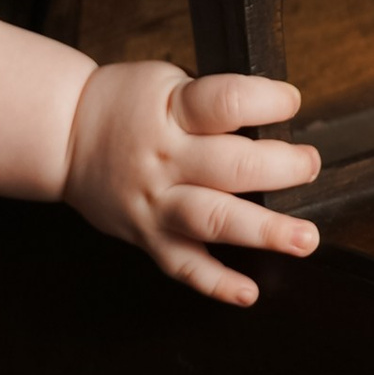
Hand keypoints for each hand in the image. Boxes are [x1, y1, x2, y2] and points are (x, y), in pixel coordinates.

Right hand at [63, 57, 319, 304]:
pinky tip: (248, 292)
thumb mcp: (167, 82)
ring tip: (303, 239)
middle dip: (282, 169)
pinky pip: (184, 266)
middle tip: (309, 167)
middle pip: (231, 165)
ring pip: (213, 220)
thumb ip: (213, 101)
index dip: (267, 101)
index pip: (226, 102)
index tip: (291, 102)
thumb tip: (277, 118)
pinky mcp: (149, 237)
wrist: (64, 135)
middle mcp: (166, 160)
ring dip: (263, 232)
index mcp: (172, 111)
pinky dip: (216, 283)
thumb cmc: (124, 104)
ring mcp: (157, 203)